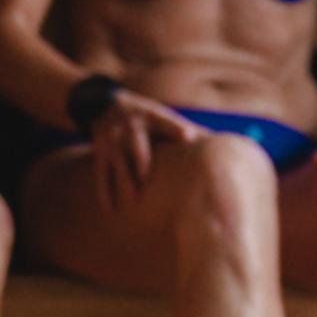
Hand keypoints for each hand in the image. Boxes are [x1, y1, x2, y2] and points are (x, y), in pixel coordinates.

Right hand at [86, 91, 196, 214]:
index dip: (175, 128)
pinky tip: (109, 210)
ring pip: (117, 163)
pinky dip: (104, 192)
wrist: (104, 105)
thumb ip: (184, 129)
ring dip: (123, 181)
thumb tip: (217, 141)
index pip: (164, 123)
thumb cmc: (145, 117)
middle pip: (136, 146)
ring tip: (132, 200)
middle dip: (140, 161)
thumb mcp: (161, 116)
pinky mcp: (99, 153)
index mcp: (150, 118)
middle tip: (145, 178)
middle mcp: (130, 129)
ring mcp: (113, 142)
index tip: (187, 135)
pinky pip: (101, 174)